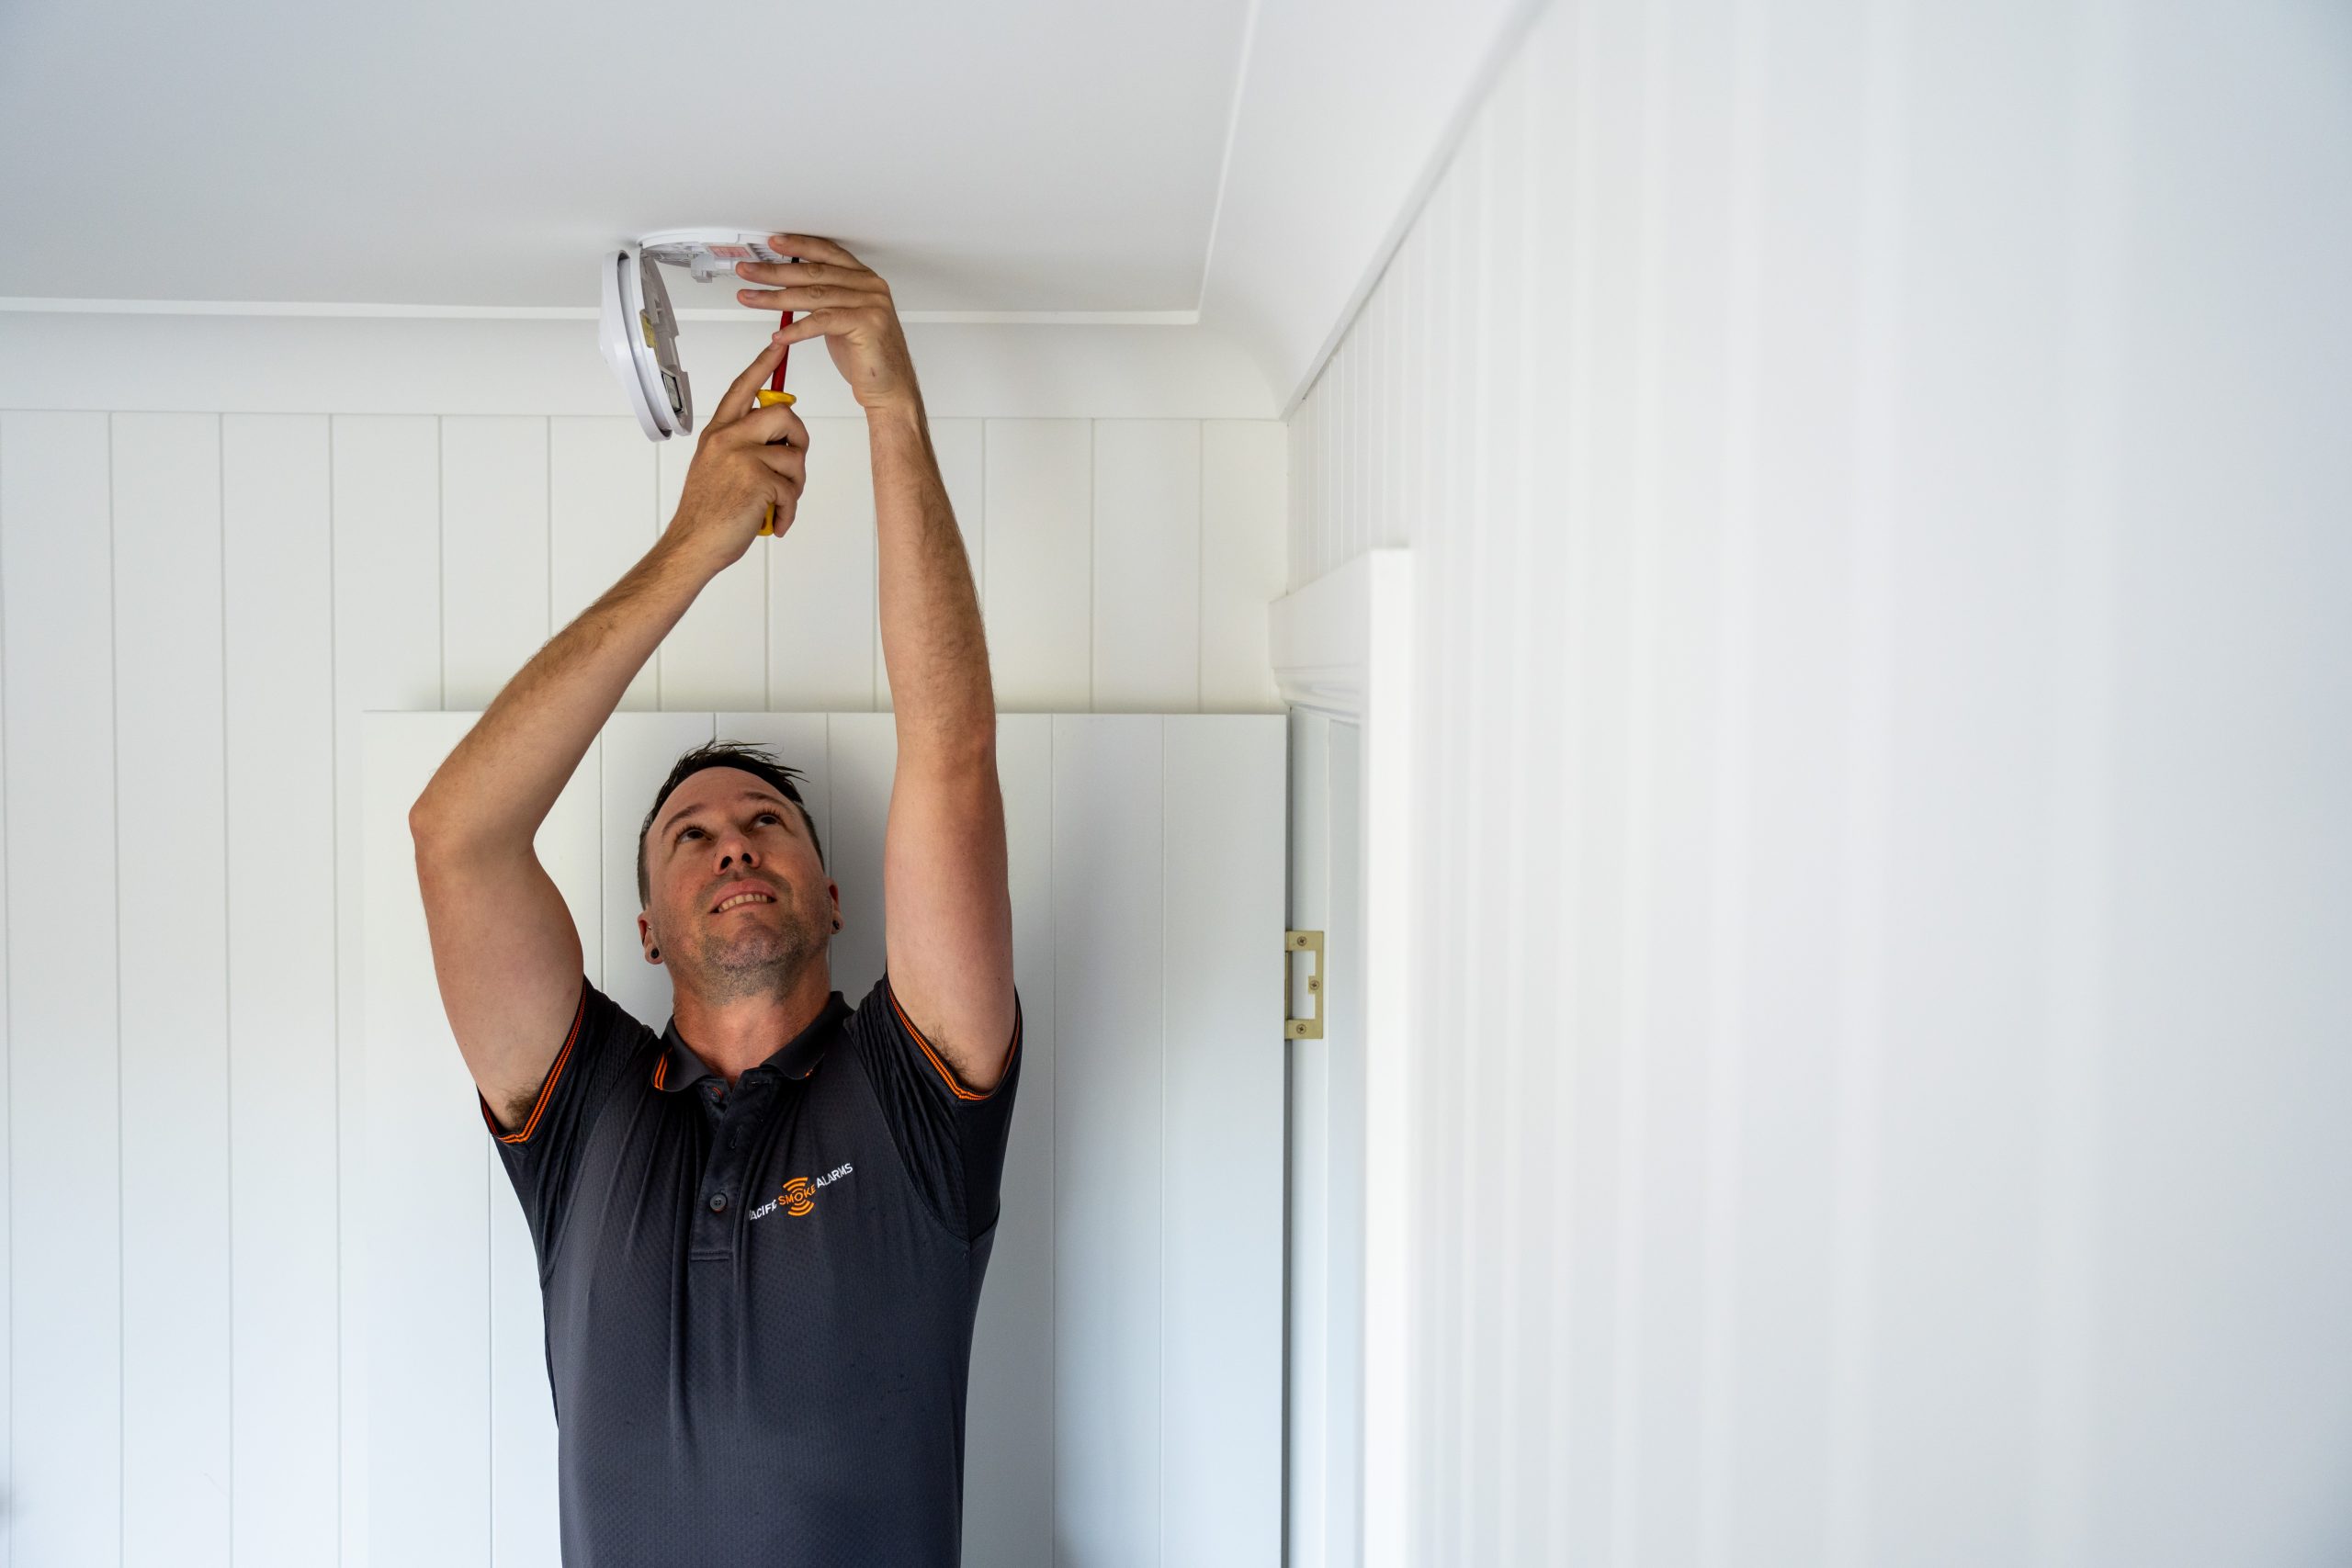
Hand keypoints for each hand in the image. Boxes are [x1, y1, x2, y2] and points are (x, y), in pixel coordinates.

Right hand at [662, 339, 810, 571]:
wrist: (693, 544)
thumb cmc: (708, 513)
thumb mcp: (718, 467)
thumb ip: (742, 446)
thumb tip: (779, 439)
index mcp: (718, 433)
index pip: (742, 388)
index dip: (763, 365)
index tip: (778, 345)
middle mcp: (727, 438)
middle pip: (785, 415)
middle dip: (799, 440)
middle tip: (793, 466)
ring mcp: (742, 456)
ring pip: (795, 455)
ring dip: (796, 484)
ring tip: (778, 503)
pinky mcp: (757, 479)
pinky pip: (793, 488)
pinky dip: (791, 510)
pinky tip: (777, 521)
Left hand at [733, 234, 921, 413]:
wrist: (890, 387)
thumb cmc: (866, 357)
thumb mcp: (840, 319)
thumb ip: (823, 300)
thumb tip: (789, 288)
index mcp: (863, 279)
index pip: (826, 253)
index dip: (797, 246)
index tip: (771, 244)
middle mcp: (869, 286)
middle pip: (814, 273)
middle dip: (774, 272)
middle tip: (748, 271)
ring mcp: (871, 303)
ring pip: (814, 295)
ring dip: (776, 298)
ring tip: (751, 298)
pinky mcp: (867, 323)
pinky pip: (822, 321)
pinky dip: (797, 329)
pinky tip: (780, 335)